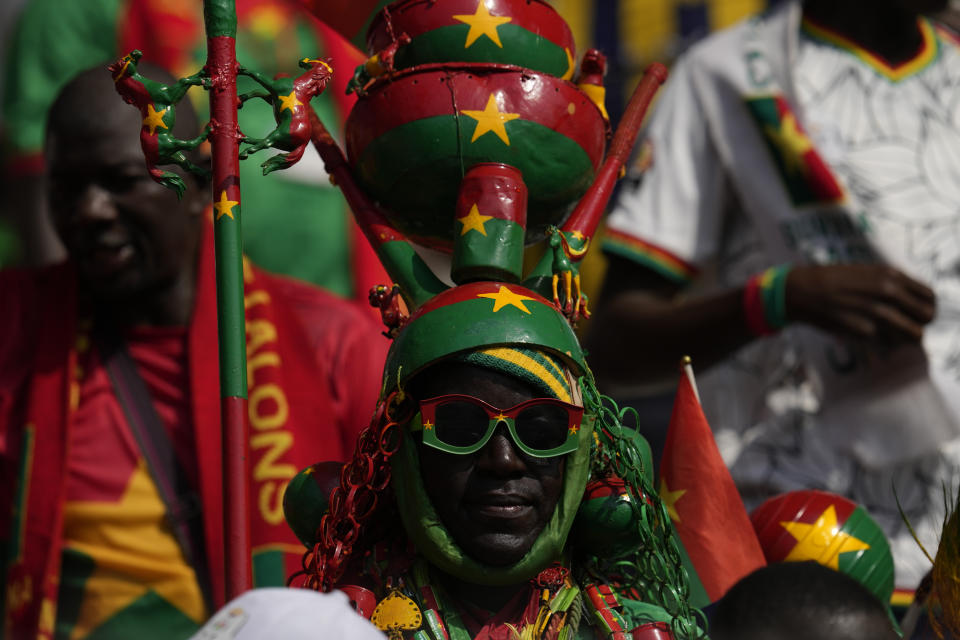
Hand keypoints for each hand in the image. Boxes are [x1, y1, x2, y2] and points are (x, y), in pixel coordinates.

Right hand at [786, 264, 934, 343]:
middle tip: (904, 328)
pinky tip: (865, 335)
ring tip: (885, 335)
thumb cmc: (831, 282)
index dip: (926, 308)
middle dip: (919, 325)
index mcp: (890, 275)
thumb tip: (913, 302)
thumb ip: (892, 284)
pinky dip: (881, 344)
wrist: (800, 291)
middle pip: (926, 317)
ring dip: (903, 338)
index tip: (915, 315)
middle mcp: (888, 292)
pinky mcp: (863, 331)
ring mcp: (876, 312)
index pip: (930, 297)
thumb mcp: (866, 272)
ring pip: (913, 335)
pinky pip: (887, 344)